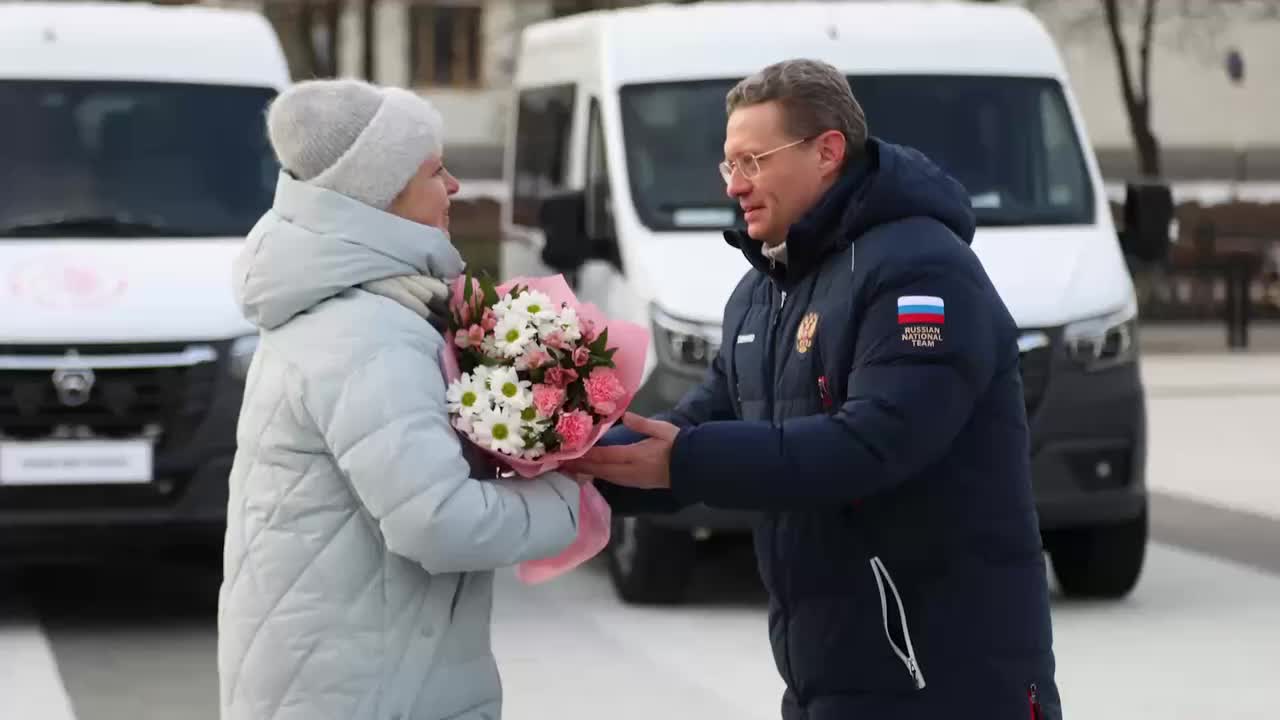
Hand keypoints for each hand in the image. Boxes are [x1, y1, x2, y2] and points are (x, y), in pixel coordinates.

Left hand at [564, 413, 678, 489]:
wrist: (693, 467)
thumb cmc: (679, 445)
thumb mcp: (663, 429)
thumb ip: (642, 424)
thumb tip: (624, 415)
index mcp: (636, 455)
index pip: (606, 456)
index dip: (587, 455)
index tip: (571, 451)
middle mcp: (631, 471)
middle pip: (601, 469)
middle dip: (581, 466)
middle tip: (562, 462)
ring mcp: (633, 479)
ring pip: (605, 477)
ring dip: (588, 473)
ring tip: (572, 468)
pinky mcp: (636, 484)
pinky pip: (613, 480)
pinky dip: (599, 476)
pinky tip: (592, 473)